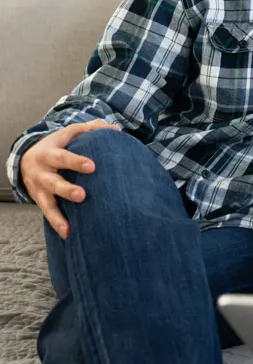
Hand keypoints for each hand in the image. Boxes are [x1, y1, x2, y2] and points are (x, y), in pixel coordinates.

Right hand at [19, 120, 119, 239]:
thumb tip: (115, 130)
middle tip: (82, 195)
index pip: (63, 157)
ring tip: (68, 226)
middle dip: (66, 190)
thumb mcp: (69, 134)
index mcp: (49, 152)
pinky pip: (47, 213)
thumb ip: (91, 129)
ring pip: (47, 202)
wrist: (26, 158)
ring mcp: (39, 188)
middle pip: (52, 181)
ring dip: (58, 215)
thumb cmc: (57, 145)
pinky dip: (57, 224)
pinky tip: (68, 234)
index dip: (76, 161)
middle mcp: (42, 172)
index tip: (92, 167)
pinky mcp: (40, 200)